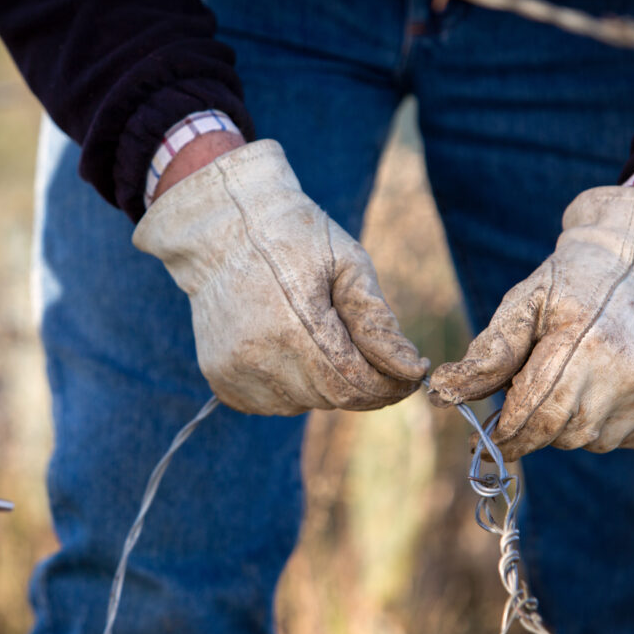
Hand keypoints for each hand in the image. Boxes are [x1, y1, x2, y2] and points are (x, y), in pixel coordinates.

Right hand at [134, 139, 427, 414]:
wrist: (223, 230)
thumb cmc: (295, 239)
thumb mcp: (348, 264)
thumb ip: (378, 323)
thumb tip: (412, 370)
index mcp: (295, 325)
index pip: (355, 383)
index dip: (389, 386)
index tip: (410, 374)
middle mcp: (260, 357)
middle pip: (333, 397)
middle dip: (360, 381)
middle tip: (366, 347)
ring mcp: (235, 372)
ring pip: (304, 403)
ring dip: (325, 382)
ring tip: (317, 334)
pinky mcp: (221, 379)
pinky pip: (274, 402)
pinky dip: (293, 385)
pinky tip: (288, 346)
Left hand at [428, 187, 633, 460]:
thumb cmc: (574, 283)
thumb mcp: (525, 303)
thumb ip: (489, 352)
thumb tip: (444, 391)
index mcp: (585, 345)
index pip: (535, 416)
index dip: (505, 436)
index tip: (480, 443)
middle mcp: (626, 375)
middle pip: (560, 434)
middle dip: (532, 427)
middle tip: (522, 402)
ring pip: (590, 441)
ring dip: (567, 424)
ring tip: (569, 381)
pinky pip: (622, 440)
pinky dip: (602, 425)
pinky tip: (602, 387)